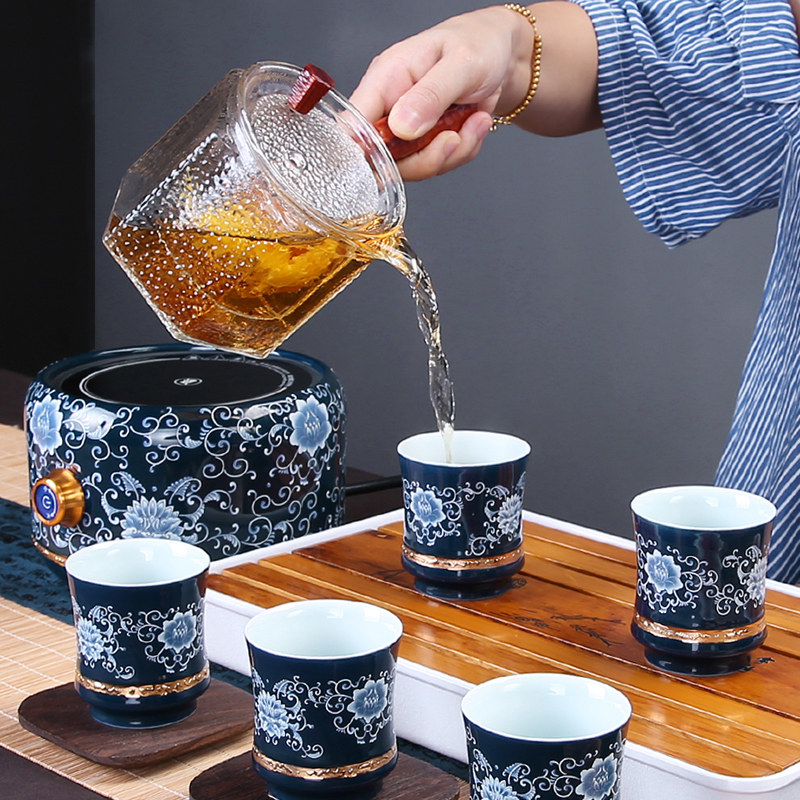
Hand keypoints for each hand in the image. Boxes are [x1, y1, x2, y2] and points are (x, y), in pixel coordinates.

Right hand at [350, 6, 534, 179]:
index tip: (396, 157)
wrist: (502, 54)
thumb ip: (430, 95)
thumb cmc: (479, 43)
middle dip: (426, 157)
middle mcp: (390, 107)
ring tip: (474, 121)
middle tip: (454, 137)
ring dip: (451, 153)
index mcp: (385, 79)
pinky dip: (462, 151)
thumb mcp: (460, 63)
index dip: (365, 150)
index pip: (355, 124)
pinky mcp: (425, 142)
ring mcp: (407, 128)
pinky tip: (475, 124)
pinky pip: (438, 164)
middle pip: (384, 158)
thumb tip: (401, 127)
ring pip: (414, 166)